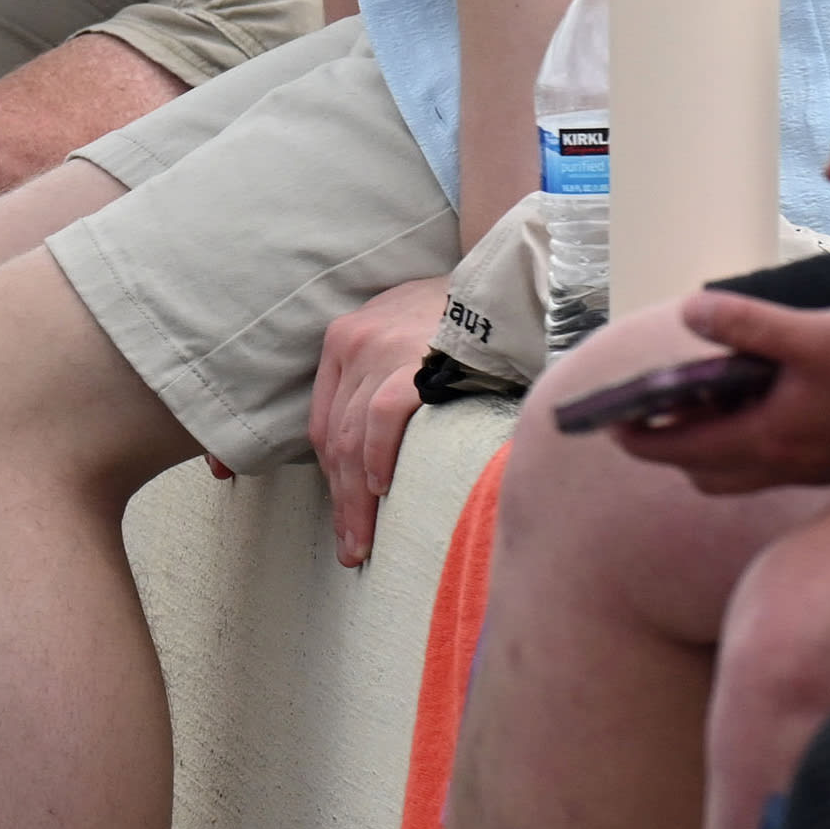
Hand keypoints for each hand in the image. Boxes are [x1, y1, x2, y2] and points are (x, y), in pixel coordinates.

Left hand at [315, 273, 448, 565]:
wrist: (502, 281)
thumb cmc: (459, 319)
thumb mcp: (404, 334)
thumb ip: (382, 380)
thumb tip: (376, 455)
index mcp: (344, 340)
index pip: (326, 422)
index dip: (330, 477)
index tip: (340, 518)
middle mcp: (354, 343)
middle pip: (335, 438)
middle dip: (340, 501)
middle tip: (350, 547)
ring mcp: (380, 350)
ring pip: (352, 438)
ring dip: (354, 499)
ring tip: (363, 540)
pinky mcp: (412, 360)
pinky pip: (383, 417)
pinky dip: (379, 457)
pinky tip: (382, 491)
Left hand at [614, 292, 829, 494]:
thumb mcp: (813, 333)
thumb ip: (747, 324)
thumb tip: (689, 312)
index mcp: (772, 440)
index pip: (683, 452)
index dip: (641, 438)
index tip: (609, 421)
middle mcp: (789, 464)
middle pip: (706, 471)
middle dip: (673, 443)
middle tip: (657, 400)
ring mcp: (816, 465)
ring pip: (742, 467)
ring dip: (714, 438)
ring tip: (707, 388)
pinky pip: (775, 458)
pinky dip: (752, 434)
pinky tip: (763, 388)